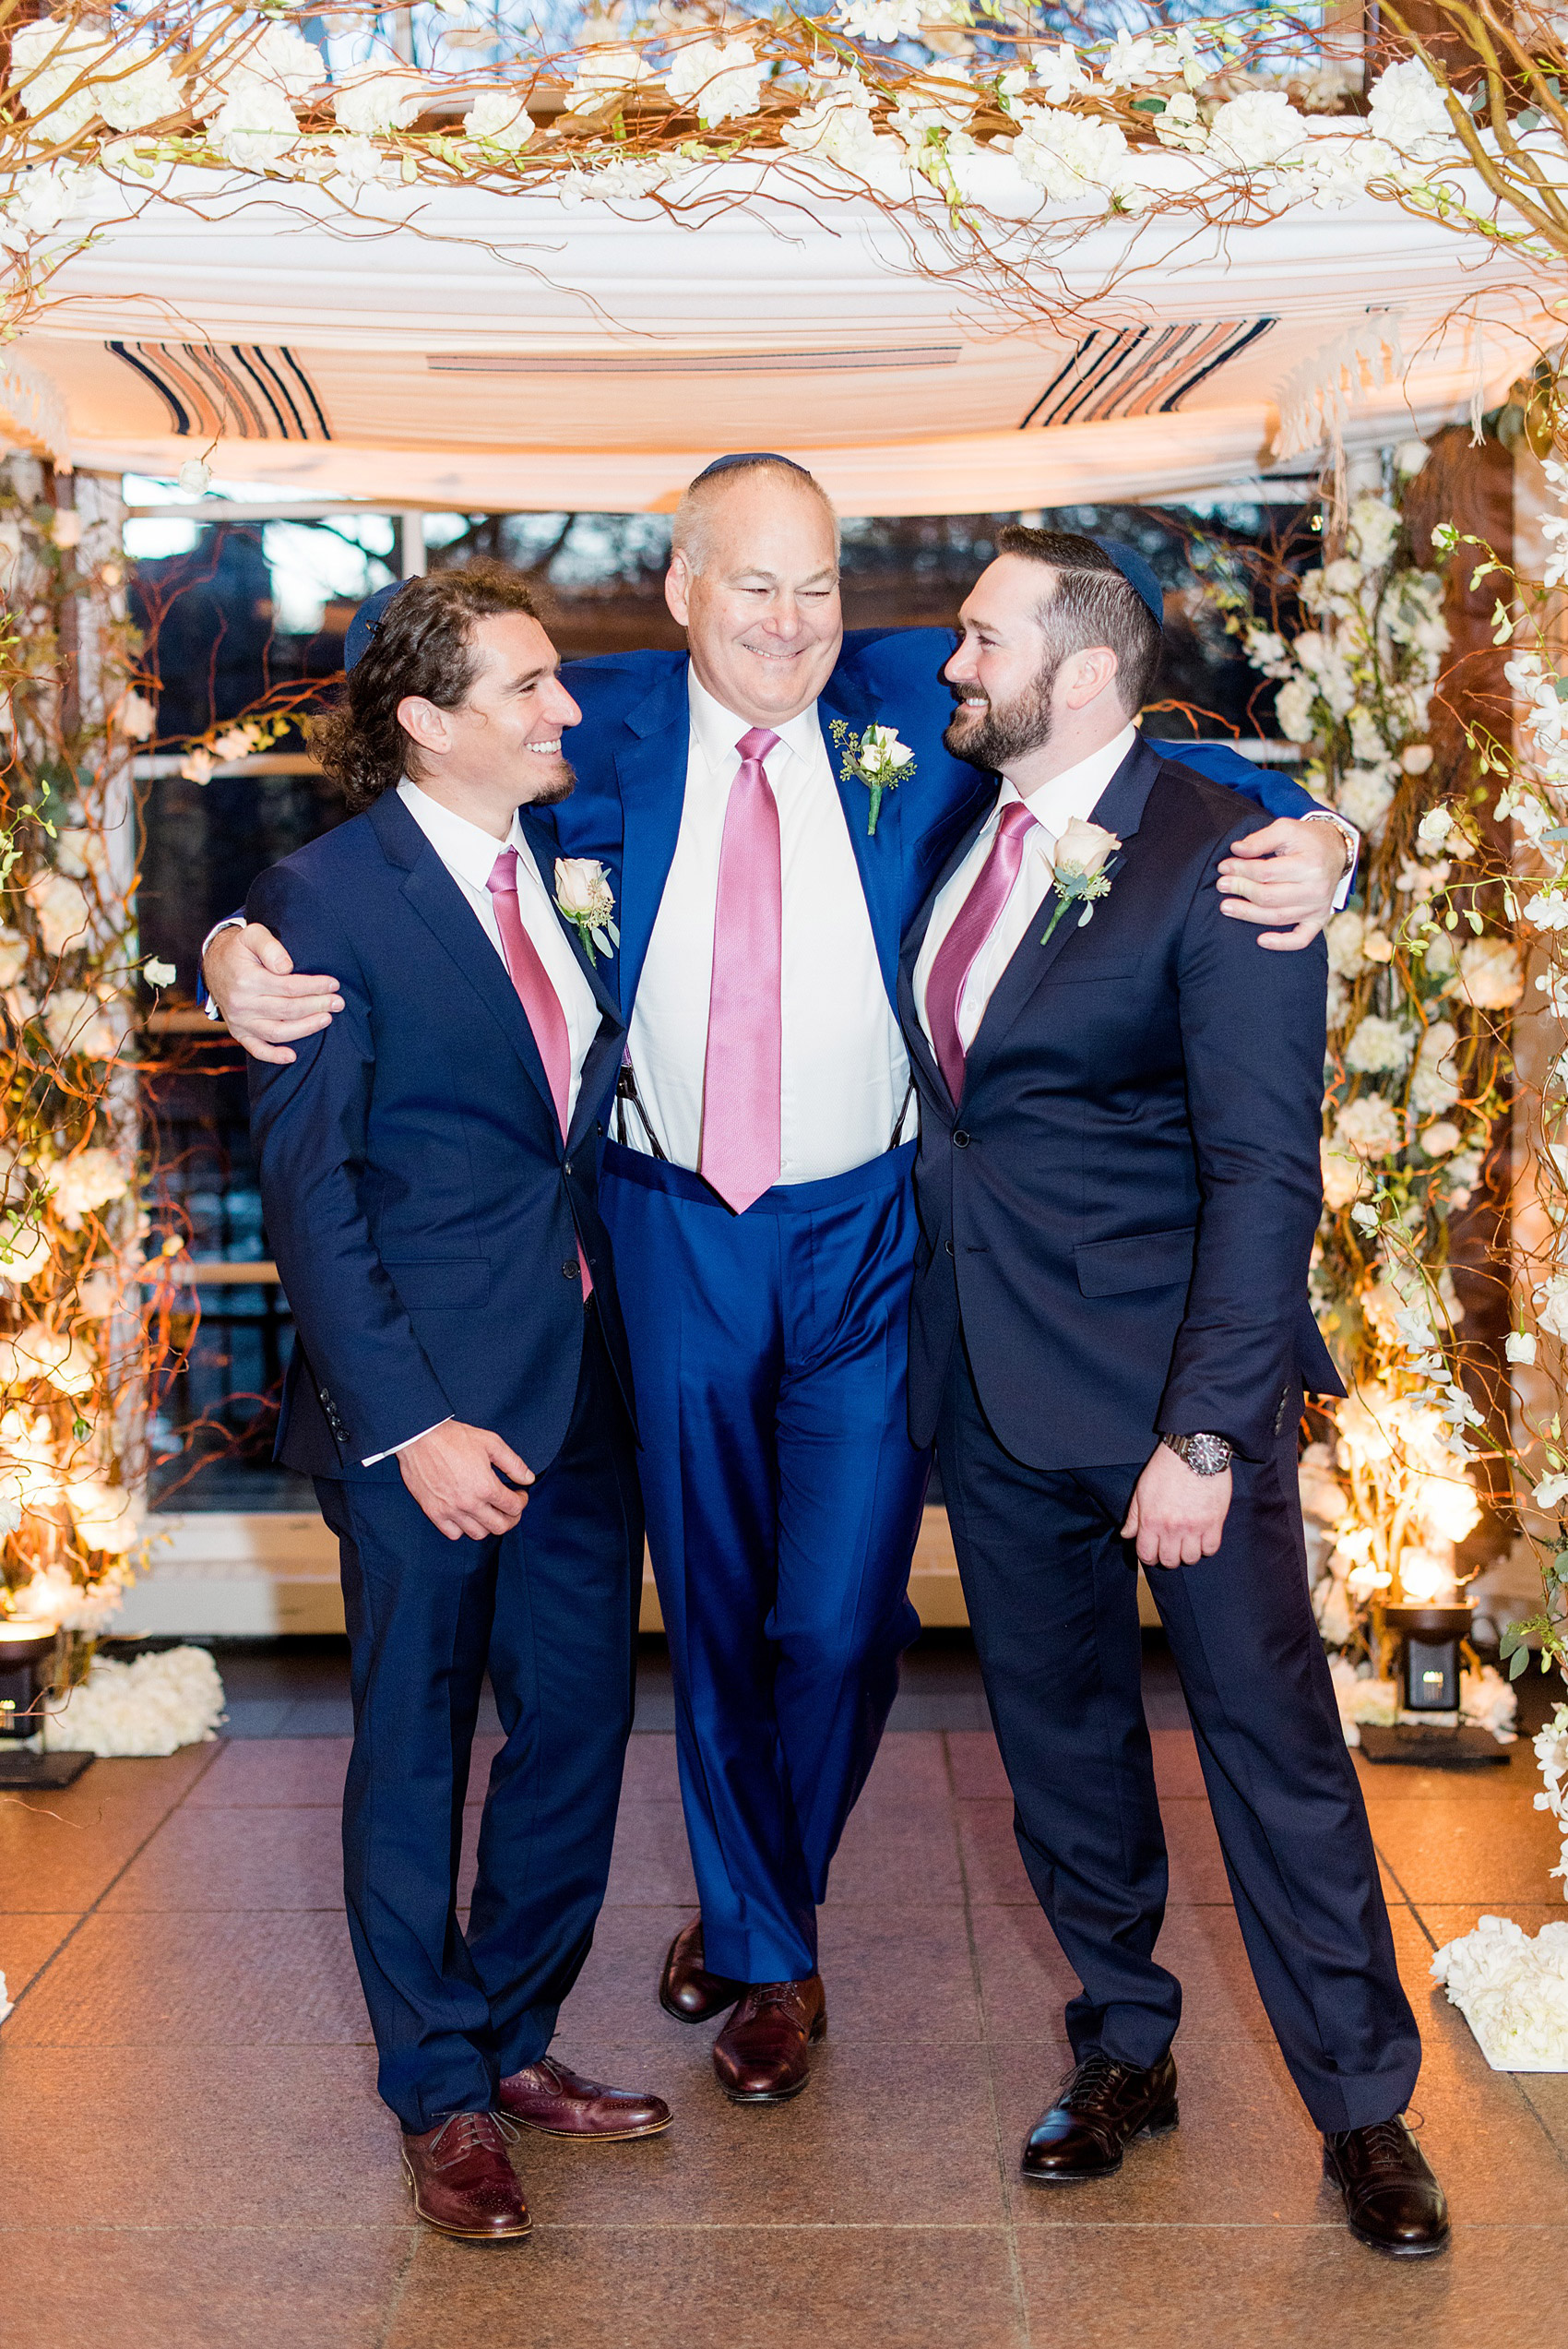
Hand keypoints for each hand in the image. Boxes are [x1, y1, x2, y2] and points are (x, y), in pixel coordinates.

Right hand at [205, 921, 344, 1064]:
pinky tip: (292, 1056)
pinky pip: (256, 1049)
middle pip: (288, 1010)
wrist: (214, 964)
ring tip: (326, 1019)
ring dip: (305, 1028)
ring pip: (277, 1032)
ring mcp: (239, 1021)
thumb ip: (270, 946)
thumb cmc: (240, 948)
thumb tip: (286, 967)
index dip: (314, 986)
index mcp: (247, 980)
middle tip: (338, 1002)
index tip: (333, 984)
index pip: (289, 987)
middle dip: (317, 1006)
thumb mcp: (252, 935)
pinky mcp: (238, 1031)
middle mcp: (241, 1004)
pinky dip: (273, 1056)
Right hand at [398, 1420, 533, 1541]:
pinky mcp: (433, 1512)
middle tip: (510, 1509)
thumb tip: (528, 1479)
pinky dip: (463, 1529)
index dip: (522, 1501)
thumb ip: (513, 1463)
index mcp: (486, 1486)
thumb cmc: (454, 1438)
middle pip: (500, 1526)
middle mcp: (469, 1503)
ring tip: (489, 1512)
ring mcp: (450, 1510)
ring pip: (478, 1533)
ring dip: (488, 1525)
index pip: (514, 1507)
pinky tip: (467, 1515)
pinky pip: (454, 1534)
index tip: (520, 1494)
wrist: (419, 1437)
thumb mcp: (491, 1443)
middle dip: (511, 1518)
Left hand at [1120, 1442, 1231, 1567]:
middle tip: (1172, 1547)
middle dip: (1168, 1557)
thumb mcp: (1142, 1489)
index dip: (1149, 1557)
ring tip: (1188, 1542)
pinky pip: (1211, 1549)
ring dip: (1188, 1553)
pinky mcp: (1214, 1522)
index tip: (1154, 1552)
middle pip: (1170, 1561)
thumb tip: (1126, 1535)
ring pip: (1191, 1558)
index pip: (1146, 1555)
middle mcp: (1171, 1528)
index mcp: (1150, 1521)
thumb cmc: (1165, 1468)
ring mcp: (1194, 1527)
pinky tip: (1203, 1537)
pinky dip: (1207, 1547)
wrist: (1194, 1451)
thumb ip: (1134, 1516)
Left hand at [1216, 817, 1348, 949]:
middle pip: (1268, 897)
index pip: (1266, 873)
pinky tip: (1261, 940)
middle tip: (1221, 885)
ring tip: (1226, 907)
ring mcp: (1318, 907)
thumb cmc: (1307, 839)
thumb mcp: (1286, 829)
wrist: (1336, 851)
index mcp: (1309, 865)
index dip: (1240, 870)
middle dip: (1240, 890)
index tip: (1223, 867)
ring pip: (1277, 917)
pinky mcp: (1319, 920)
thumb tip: (1236, 849)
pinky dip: (1281, 943)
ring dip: (1248, 915)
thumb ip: (1261, 839)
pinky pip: (1300, 939)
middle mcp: (1316, 889)